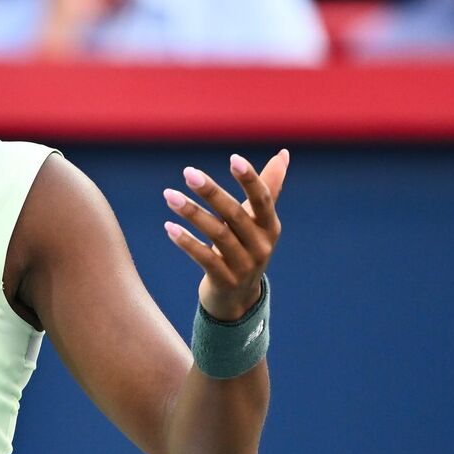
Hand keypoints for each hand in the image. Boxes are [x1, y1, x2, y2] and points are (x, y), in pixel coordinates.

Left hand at [163, 149, 286, 320]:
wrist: (238, 299)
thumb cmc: (245, 249)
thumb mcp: (258, 222)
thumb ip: (268, 189)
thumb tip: (284, 153)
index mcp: (270, 226)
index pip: (263, 198)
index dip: (250, 179)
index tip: (233, 158)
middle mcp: (261, 245)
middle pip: (235, 214)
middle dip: (211, 191)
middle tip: (188, 172)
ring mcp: (244, 265)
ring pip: (217, 235)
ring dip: (192, 213)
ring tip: (169, 195)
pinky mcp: (225, 281)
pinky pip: (204, 259)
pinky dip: (187, 242)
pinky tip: (169, 227)